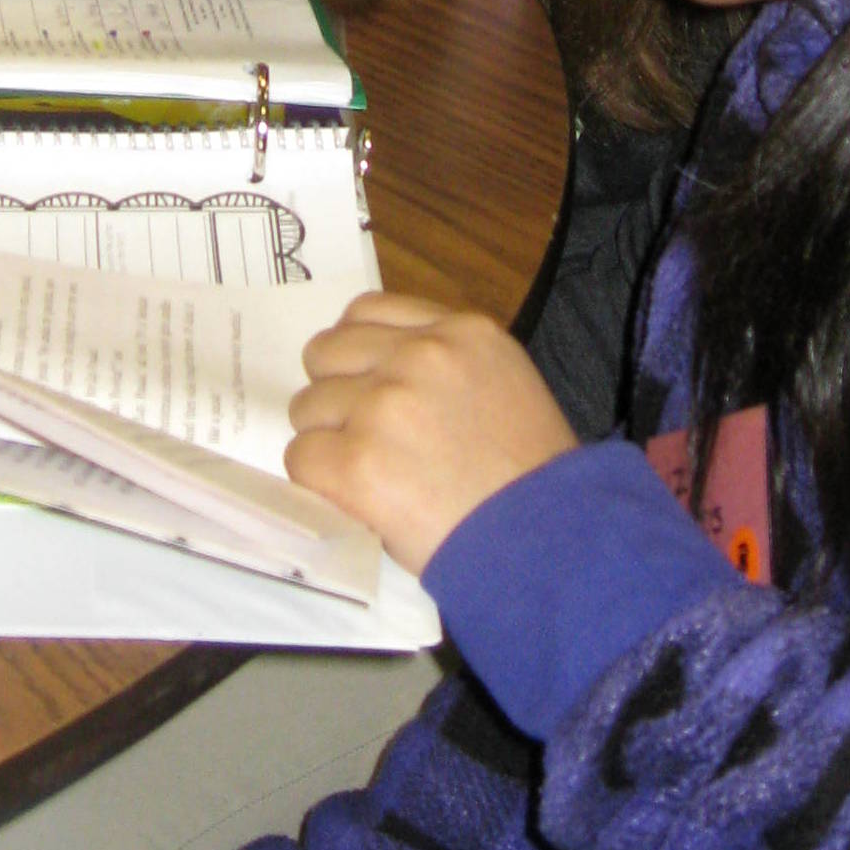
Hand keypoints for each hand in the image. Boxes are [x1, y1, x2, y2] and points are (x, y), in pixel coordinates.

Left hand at [285, 291, 577, 575]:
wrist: (547, 538)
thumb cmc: (532, 475)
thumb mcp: (504, 381)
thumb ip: (444, 362)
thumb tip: (375, 372)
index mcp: (461, 330)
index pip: (367, 311)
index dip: (357, 353)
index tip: (366, 385)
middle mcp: (419, 354)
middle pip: (326, 352)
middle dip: (336, 393)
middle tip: (363, 435)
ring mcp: (384, 405)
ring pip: (308, 407)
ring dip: (328, 440)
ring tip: (373, 475)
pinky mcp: (356, 462)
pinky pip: (301, 458)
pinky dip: (320, 484)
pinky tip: (359, 500)